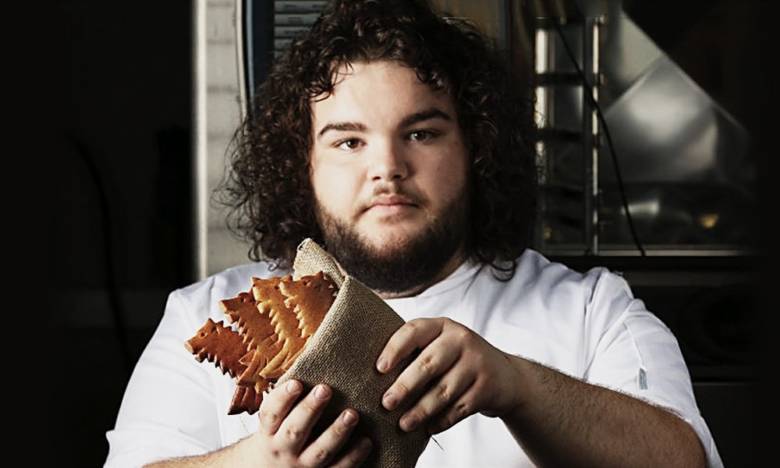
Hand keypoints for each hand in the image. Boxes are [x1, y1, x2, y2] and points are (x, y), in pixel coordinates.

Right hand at [247, 380, 371, 466]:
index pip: (271, 413)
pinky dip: (353, 456)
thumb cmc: (281, 432)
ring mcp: (302, 466)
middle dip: (310, 410)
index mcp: (269, 430)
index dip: (282, 398)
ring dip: (336, 432)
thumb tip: (314, 349)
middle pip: (295, 431)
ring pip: (319, 452)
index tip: (296, 382)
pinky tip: (367, 441)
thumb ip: (291, 394)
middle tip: (325, 389)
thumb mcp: (277, 417)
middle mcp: (283, 449)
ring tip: (352, 414)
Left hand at [376, 318, 522, 434]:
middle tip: (386, 403)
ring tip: (402, 424)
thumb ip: (415, 351)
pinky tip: (427, 429)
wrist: (505, 375)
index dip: (395, 348)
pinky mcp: (487, 388)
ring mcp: (477, 363)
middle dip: (404, 386)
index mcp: (443, 326)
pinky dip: (441, 421)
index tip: (379, 368)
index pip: (414, 330)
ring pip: (443, 391)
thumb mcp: (441, 345)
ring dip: (420, 411)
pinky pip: (459, 409)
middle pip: (428, 364)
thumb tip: (374, 374)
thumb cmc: (459, 360)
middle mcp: (461, 339)